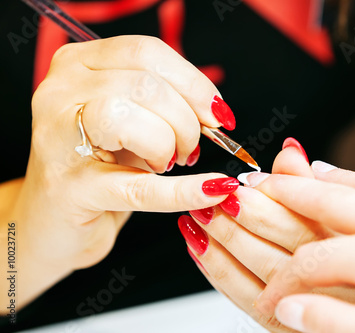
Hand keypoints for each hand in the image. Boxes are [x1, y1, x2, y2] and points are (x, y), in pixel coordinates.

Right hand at [9, 36, 236, 308]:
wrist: (55, 218)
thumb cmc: (98, 165)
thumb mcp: (130, 120)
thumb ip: (165, 103)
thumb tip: (214, 111)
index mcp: (79, 64)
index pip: (147, 53)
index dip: (194, 84)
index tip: (217, 114)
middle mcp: (60, 92)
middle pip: (145, 85)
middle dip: (186, 121)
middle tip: (191, 149)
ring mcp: (59, 139)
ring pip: (130, 118)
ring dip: (170, 145)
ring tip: (170, 164)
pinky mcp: (70, 188)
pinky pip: (138, 185)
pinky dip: (182, 191)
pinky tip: (211, 191)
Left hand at [182, 139, 354, 331]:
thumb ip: (318, 185)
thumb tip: (287, 151)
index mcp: (353, 247)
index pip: (305, 217)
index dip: (268, 196)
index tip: (242, 180)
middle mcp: (335, 281)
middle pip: (279, 245)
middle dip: (238, 218)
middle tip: (211, 196)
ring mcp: (312, 308)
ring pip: (260, 275)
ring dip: (221, 245)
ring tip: (196, 218)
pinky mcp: (291, 327)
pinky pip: (250, 302)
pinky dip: (220, 275)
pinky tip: (202, 251)